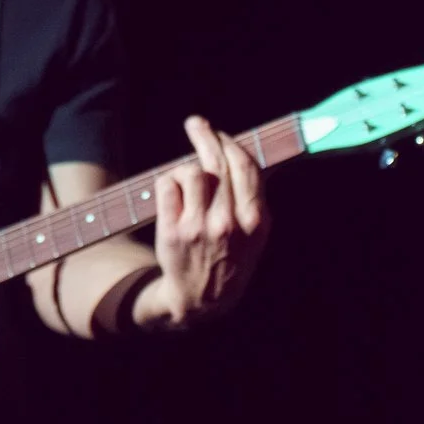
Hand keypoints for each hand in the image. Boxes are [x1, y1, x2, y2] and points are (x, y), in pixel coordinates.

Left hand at [145, 115, 271, 326]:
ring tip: (184, 180)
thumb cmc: (231, 259)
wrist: (202, 300)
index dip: (231, 143)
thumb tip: (237, 153)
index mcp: (255, 221)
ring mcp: (199, 227)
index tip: (220, 132)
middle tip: (196, 123)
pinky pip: (167, 184)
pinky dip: (168, 181)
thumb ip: (252, 198)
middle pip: (217, 163)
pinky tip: (172, 192)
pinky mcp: (173, 231)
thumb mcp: (256, 235)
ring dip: (185, 168)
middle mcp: (229, 223)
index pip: (245, 166)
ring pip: (190, 172)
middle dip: (205, 135)